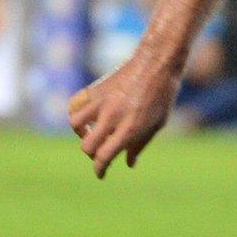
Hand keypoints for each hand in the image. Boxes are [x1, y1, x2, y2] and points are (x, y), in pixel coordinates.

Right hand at [68, 56, 179, 178]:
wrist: (156, 63)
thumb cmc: (161, 96)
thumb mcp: (157, 124)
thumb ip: (140, 145)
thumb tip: (129, 164)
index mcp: (130, 128)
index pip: (104, 156)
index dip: (100, 169)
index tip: (101, 173)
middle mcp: (112, 116)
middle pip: (88, 146)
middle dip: (92, 155)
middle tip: (102, 152)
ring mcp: (101, 101)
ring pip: (75, 124)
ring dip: (82, 134)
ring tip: (93, 132)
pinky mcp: (95, 89)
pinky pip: (74, 104)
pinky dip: (76, 113)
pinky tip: (87, 116)